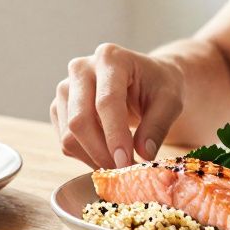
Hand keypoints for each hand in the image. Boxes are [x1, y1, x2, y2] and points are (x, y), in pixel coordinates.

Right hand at [49, 43, 184, 168]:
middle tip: (124, 171)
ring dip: (93, 158)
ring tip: (119, 163)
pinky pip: (65, 141)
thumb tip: (144, 153)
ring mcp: (65, 87)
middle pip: (80, 120)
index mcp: (110, 58)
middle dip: (101, 152)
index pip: (106, 102)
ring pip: (69, 135)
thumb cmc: (158, 86)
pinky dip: (85, 156)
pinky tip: (107, 154)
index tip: (126, 163)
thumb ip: (158, 125)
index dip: (115, 136)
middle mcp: (81, 68)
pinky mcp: (60, 106)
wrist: (144, 79)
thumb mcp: (170, 101)